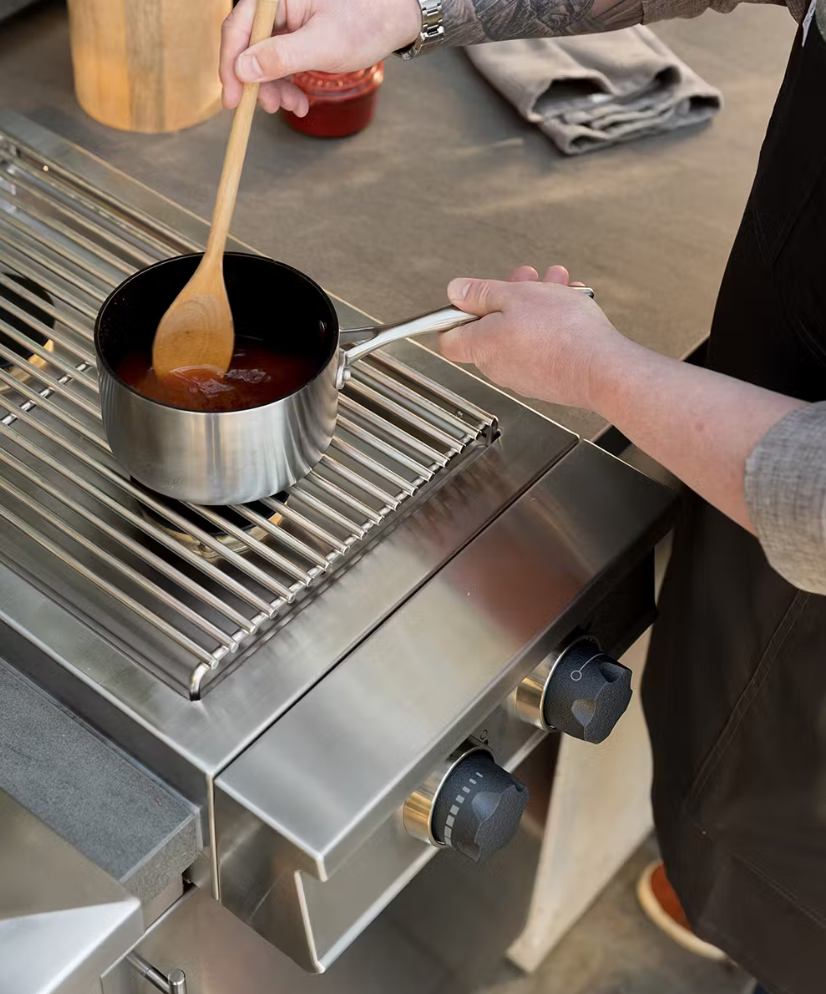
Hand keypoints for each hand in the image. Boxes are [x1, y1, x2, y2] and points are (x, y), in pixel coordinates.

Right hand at [220, 0, 421, 114]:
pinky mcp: (294, 40)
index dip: (231, 65)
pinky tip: (300, 103)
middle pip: (248, 48)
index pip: (238, 28)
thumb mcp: (323, 44)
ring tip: (295, 107)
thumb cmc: (364, 23)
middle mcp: (276, 8)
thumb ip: (281, 56)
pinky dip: (287, 88)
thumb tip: (243, 70)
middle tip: (270, 108)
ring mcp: (285, 25)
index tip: (233, 100)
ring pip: (263, 62)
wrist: (392, 22)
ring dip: (275, 90)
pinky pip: (279, 67)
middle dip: (258, 83)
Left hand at [439, 265, 629, 410]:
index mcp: (481, 346)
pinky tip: (571, 306)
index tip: (471, 299)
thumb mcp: (516, 295)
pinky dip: (552, 325)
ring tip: (557, 285)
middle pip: (491, 327)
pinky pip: (541, 346)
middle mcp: (497, 367)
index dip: (456, 314)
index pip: (449, 338)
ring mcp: (522, 376)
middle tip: (528, 279)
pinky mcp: (546, 379)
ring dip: (536, 304)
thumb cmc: (562, 334)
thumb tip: (456, 292)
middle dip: (510, 296)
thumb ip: (481, 292)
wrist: (602, 368)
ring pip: (520, 332)